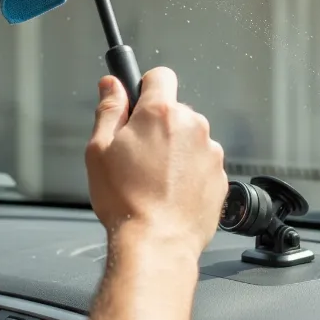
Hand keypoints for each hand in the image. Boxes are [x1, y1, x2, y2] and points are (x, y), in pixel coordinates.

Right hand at [85, 67, 227, 256]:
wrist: (156, 243)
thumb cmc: (125, 199)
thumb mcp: (99, 149)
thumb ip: (108, 109)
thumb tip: (111, 84)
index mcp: (160, 113)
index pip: (159, 76)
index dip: (144, 87)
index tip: (137, 104)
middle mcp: (192, 126)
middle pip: (173, 110)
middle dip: (156, 124)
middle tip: (136, 154)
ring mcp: (210, 152)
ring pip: (188, 137)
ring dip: (174, 148)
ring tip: (153, 178)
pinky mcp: (220, 176)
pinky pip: (201, 161)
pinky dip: (188, 170)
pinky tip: (170, 191)